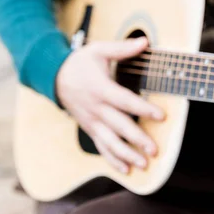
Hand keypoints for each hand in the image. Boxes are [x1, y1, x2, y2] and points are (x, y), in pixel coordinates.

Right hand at [56, 37, 164, 173]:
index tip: (161, 116)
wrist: (53, 77)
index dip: (143, 109)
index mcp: (100, 89)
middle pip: (119, 126)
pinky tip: (127, 170)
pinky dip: (113, 160)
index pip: (125, 101)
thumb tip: (145, 42)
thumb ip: (123, 48)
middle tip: (154, 149)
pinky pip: (102, 148)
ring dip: (127, 155)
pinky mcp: (90, 129)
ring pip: (110, 142)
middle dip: (137, 140)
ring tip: (144, 164)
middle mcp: (96, 109)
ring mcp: (92, 122)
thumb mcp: (99, 51)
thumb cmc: (80, 63)